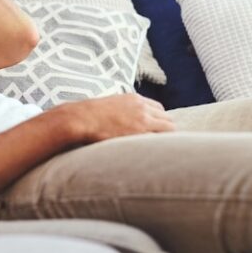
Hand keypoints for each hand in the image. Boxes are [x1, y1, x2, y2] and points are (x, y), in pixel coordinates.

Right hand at [60, 94, 174, 143]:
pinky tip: (155, 154)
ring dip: (165, 139)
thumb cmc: (91, 115)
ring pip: (169, 129)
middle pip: (168, 119)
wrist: (82, 118)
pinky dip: (159, 146)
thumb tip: (127, 121)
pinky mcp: (139, 133)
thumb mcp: (112, 104)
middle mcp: (142, 107)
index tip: (155, 130)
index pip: (159, 109)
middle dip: (166, 131)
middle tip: (160, 143)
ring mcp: (142, 120)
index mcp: (135, 99)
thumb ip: (124, 110)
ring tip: (160, 151)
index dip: (159, 120)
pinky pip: (159, 139)